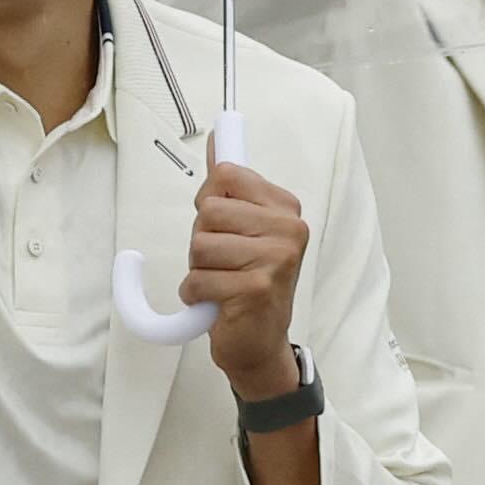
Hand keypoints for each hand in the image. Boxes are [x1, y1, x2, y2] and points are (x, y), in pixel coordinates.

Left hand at [185, 160, 308, 394]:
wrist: (260, 344)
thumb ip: (229, 187)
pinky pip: (197, 279)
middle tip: (223, 262)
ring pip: (199, 245)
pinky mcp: (257, 288)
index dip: (210, 202)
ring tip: (221, 282)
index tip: (223, 225)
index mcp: (285, 208)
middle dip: (201, 240)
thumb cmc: (247, 284)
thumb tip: (217, 139)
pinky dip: (196, 295)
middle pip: (208, 210)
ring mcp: (276, 259)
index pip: (227, 175)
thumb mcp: (242, 229)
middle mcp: (288, 230)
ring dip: (198, 270)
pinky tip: (218, 303)